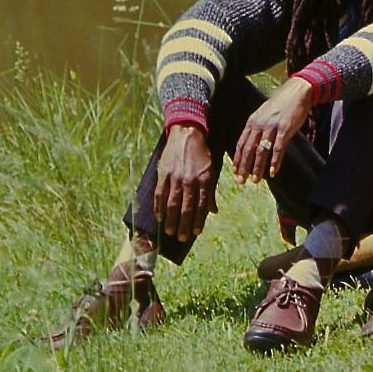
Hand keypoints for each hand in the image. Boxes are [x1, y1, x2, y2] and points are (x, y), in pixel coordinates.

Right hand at [156, 123, 216, 243]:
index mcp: (204, 179)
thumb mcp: (211, 170)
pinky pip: (160, 193)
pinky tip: (159, 217)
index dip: (199, 220)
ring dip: (171, 220)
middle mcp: (190, 180)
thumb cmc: (201, 154)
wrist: (187, 133)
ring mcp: (175, 177)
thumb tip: (213, 211)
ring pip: (172, 203)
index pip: (201, 205)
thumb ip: (210, 192)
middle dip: (184, 225)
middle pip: (186, 207)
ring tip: (170, 232)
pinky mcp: (163, 173)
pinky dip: (159, 206)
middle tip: (182, 238)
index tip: (196, 233)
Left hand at [232, 76, 314, 182]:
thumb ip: (258, 127)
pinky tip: (273, 171)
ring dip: (258, 167)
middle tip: (242, 181)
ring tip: (256, 180)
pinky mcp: (284, 129)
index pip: (241, 143)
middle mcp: (259, 125)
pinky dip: (275, 161)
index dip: (237, 158)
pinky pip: (278, 148)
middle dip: (244, 167)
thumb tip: (253, 143)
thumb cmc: (281, 103)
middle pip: (248, 150)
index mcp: (252, 121)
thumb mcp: (264, 113)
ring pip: (261, 151)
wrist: (297, 91)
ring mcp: (272, 127)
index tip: (235, 171)